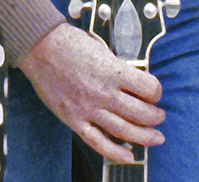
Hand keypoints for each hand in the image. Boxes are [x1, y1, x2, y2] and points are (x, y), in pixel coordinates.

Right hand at [17, 23, 164, 163]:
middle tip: (158, 116)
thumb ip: (117, 68)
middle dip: (156, 116)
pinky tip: (128, 155)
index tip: (154, 93)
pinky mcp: (74, 119)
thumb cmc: (68, 43)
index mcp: (112, 72)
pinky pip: (97, 141)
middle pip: (142, 113)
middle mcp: (103, 92)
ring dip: (145, 136)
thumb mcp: (101, 48)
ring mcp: (88, 108)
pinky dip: (115, 152)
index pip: (149, 88)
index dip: (156, 92)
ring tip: (154, 137)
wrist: (40, 47)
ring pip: (124, 130)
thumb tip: (132, 81)